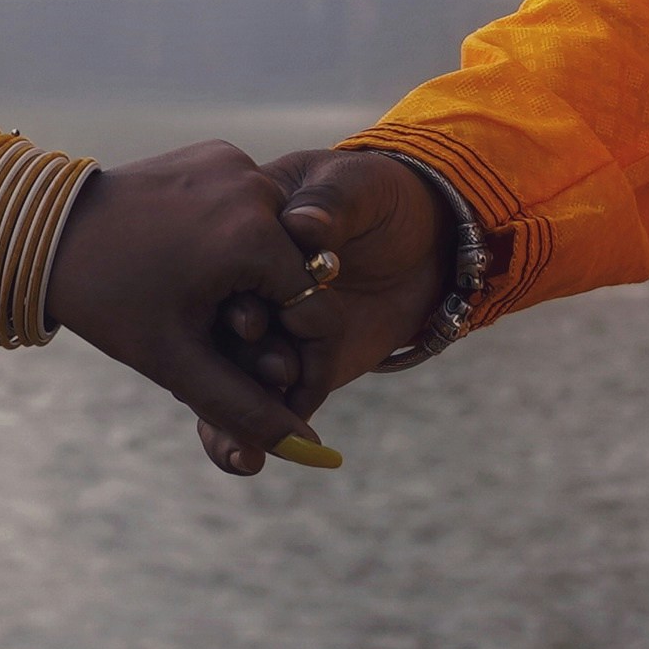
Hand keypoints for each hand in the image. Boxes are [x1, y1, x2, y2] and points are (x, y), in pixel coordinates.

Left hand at [43, 143, 336, 473]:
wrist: (44, 232)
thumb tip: (306, 447)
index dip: (305, 359)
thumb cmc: (110, 301)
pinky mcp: (216, 150)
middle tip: (236, 344)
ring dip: (256, 274)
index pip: (316, 311)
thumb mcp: (179, 363)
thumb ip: (247, 409)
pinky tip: (199, 260)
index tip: (285, 385)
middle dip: (275, 316)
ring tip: (214, 304)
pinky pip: (248, 203)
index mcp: (253, 236)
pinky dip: (236, 235)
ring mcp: (235, 161)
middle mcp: (255, 186)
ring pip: (276, 236)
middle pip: (297, 272)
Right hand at [189, 145, 444, 473]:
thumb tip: (305, 224)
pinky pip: (272, 406)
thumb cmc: (383, 197)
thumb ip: (334, 201)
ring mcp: (270, 331)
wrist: (424, 241)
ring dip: (235, 412)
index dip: (238, 299)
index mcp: (245, 234)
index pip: (230, 271)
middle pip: (224, 332)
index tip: (252, 321)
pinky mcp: (297, 367)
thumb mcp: (360, 185)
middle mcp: (246, 288)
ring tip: (243, 443)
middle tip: (271, 371)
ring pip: (236, 377)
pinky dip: (256, 436)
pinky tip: (244, 463)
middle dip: (237, 363)